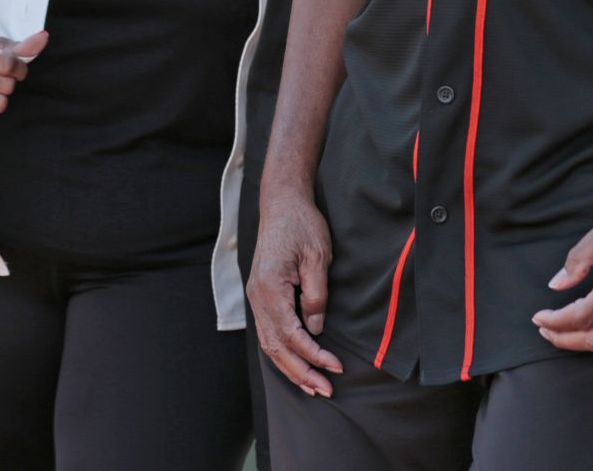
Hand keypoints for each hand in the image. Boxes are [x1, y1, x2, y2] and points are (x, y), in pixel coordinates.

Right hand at [248, 185, 343, 395]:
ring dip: (291, 368)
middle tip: (325, 390)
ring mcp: (256, 297)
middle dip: (301, 372)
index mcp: (270, 287)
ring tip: (312, 386)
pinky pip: (269, 333)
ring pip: (269, 344)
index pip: (291, 334)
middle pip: (276, 347)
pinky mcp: (261, 296)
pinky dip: (283, 353)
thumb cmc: (302, 225)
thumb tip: (316, 330)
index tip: (336, 367)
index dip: (314, 355)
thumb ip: (316, 296)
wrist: (282, 203)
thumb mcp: (318, 257)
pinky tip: (296, 364)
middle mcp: (257, 297)